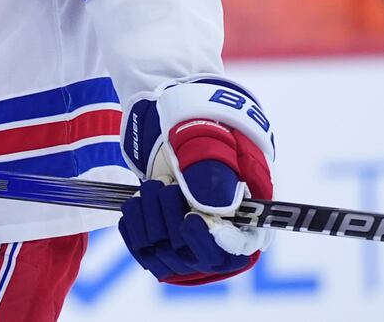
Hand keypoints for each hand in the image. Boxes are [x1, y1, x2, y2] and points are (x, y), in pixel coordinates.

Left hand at [119, 77, 275, 284]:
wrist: (176, 124)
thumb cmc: (206, 128)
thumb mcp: (213, 141)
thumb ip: (215, 172)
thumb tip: (213, 207)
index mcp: (248, 212)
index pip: (238, 250)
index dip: (214, 242)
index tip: (190, 219)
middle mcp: (223, 235)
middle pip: (199, 258)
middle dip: (173, 221)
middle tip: (164, 186)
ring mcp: (192, 241)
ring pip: (169, 258)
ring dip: (152, 220)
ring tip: (151, 186)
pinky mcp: (165, 241)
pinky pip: (146, 255)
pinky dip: (134, 230)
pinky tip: (134, 204)